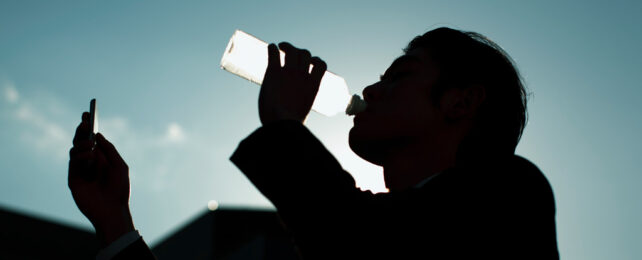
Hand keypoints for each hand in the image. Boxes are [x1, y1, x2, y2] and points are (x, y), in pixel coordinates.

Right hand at [68, 112, 133, 244]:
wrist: (113, 210)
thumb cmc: (119, 189)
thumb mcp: (120, 165)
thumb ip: (109, 149)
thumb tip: (97, 134)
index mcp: (101, 157)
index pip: (92, 139)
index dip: (88, 126)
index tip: (87, 114)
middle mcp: (89, 161)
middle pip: (81, 141)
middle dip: (82, 130)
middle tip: (84, 122)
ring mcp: (80, 169)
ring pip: (75, 149)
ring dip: (82, 144)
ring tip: (90, 146)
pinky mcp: (73, 178)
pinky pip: (73, 161)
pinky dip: (80, 156)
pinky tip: (89, 156)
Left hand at [259, 42, 326, 124]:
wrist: (281, 124)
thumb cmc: (290, 124)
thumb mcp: (302, 110)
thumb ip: (300, 103)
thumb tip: (293, 111)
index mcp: (313, 85)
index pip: (320, 64)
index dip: (315, 60)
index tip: (308, 63)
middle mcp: (303, 76)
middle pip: (305, 54)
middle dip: (298, 51)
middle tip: (289, 53)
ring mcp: (289, 72)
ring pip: (293, 51)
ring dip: (287, 46)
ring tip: (280, 47)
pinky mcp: (274, 72)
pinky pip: (275, 53)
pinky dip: (272, 48)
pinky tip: (271, 49)